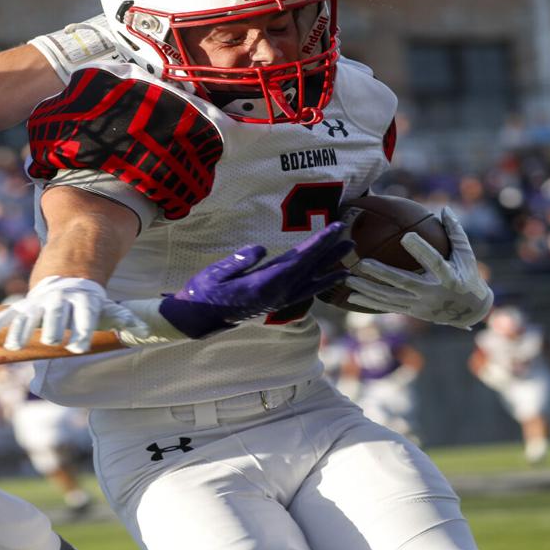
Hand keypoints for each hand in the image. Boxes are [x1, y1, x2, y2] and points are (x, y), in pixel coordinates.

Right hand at [0, 275, 147, 353]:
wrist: (67, 277)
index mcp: (81, 304)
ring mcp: (39, 304)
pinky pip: (7, 317)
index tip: (78, 347)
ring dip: (19, 331)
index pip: (83, 318)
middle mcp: (59, 303)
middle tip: (50, 342)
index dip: (82, 331)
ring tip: (11, 346)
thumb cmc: (89, 301)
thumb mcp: (107, 307)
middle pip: (54, 317)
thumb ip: (123, 319)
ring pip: (28, 317)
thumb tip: (144, 331)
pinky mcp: (24, 308)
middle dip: (51, 329)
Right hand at [117, 222, 353, 343]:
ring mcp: (276, 301)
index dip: (319, 244)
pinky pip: (303, 292)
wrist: (197, 319)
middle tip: (351, 238)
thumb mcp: (215, 273)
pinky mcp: (274, 303)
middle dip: (331, 253)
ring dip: (330, 270)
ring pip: (310, 283)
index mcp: (263, 284)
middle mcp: (275, 295)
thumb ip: (239, 260)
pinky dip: (319, 284)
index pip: (298, 260)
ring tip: (349, 259)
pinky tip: (330, 278)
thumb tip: (262, 249)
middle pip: (310, 270)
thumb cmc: (202, 292)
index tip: (335, 229)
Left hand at [343, 208, 493, 329]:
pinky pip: (388, 306)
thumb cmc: (468, 276)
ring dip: (368, 290)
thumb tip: (445, 208)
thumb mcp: (466, 255)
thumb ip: (455, 232)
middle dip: (383, 274)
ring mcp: (420, 305)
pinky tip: (351, 297)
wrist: (469, 311)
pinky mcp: (412, 312)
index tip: (407, 236)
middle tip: (363, 262)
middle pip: (404, 282)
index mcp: (448, 277)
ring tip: (348, 280)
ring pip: (391, 298)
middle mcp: (432, 293)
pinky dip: (369, 302)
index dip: (421, 250)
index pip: (434, 261)